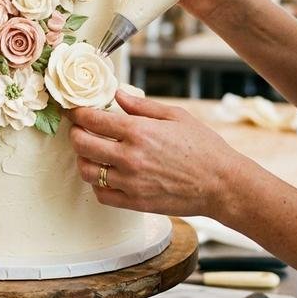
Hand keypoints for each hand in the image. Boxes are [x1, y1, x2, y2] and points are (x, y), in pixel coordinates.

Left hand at [68, 90, 245, 218]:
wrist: (222, 184)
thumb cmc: (203, 147)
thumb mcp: (175, 116)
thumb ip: (141, 106)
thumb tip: (117, 95)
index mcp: (138, 131)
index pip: (91, 120)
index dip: (77, 113)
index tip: (74, 110)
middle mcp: (129, 157)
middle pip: (81, 144)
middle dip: (75, 133)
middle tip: (79, 129)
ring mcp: (130, 182)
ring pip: (87, 171)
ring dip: (83, 159)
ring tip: (91, 153)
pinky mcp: (135, 202)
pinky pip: (102, 195)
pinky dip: (97, 184)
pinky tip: (105, 175)